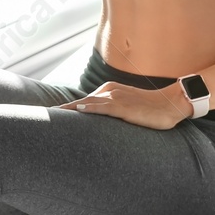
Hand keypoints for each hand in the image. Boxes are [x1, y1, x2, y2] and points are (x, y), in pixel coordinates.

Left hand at [56, 81, 189, 129]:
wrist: (170, 104)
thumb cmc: (149, 108)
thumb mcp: (126, 107)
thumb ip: (111, 112)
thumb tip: (98, 124)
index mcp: (108, 90)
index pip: (83, 101)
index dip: (66, 109)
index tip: (50, 116)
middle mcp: (109, 91)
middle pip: (81, 101)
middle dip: (64, 110)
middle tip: (44, 118)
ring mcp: (116, 98)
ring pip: (88, 103)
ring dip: (70, 109)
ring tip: (54, 116)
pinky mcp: (124, 106)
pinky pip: (104, 107)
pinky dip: (90, 108)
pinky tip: (79, 110)